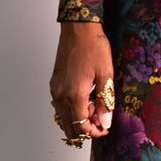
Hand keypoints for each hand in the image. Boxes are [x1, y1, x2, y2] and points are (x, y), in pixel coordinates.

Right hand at [50, 20, 114, 146]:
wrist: (78, 29)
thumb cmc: (93, 47)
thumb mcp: (105, 74)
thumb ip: (104, 101)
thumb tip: (105, 121)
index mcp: (74, 95)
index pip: (80, 126)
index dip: (94, 132)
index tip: (104, 128)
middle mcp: (61, 95)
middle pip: (69, 126)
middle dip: (85, 128)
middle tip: (100, 119)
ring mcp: (55, 90)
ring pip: (63, 118)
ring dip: (77, 119)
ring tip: (93, 106)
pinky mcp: (54, 83)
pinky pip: (59, 106)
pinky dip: (70, 110)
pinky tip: (84, 99)